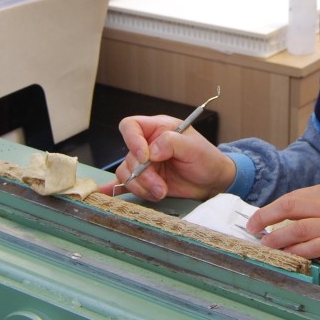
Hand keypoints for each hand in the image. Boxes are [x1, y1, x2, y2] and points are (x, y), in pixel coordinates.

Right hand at [99, 115, 235, 200]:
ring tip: (161, 193)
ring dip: (141, 187)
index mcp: (157, 129)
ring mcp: (145, 165)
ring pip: (126, 174)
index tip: (145, 158)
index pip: (131, 126)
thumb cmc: (207, 159)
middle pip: (128, 157)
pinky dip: (115, 189)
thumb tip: (151, 151)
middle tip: (161, 187)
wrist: (213, 182)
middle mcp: (147, 145)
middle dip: (143, 176)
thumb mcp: (194, 147)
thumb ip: (172, 143)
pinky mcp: (145, 182)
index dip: (132, 141)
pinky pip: (124, 184)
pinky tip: (106, 194)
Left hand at [246, 182, 319, 263]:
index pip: (292, 197)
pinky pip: (315, 248)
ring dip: (277, 239)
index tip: (257, 219)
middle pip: (289, 208)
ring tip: (265, 246)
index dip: (271, 209)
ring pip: (298, 229)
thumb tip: (290, 217)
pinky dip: (297, 252)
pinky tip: (287, 256)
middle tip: (252, 229)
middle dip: (265, 219)